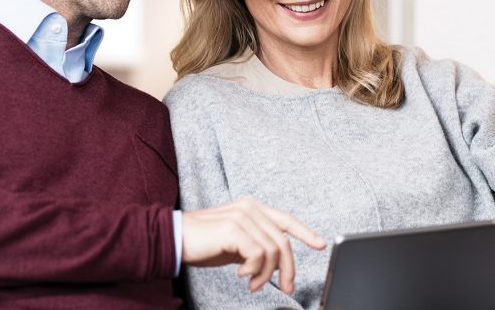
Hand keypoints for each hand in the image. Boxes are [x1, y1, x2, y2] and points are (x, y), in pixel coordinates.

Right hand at [181, 197, 326, 293]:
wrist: (174, 240)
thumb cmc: (202, 243)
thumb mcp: (235, 243)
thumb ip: (255, 246)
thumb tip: (275, 263)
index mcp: (252, 208)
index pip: (286, 220)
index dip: (306, 232)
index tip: (321, 244)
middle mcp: (250, 208)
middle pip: (283, 240)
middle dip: (288, 268)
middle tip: (285, 287)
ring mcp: (242, 217)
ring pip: (272, 250)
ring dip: (265, 274)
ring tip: (252, 284)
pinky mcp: (233, 229)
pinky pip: (258, 254)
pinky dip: (254, 270)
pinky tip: (241, 275)